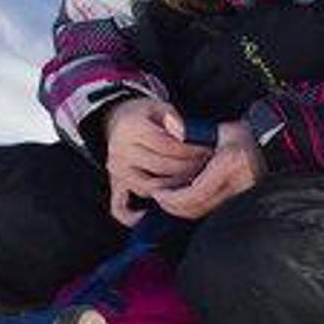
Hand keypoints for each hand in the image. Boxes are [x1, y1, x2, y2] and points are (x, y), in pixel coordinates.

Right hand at [103, 97, 211, 225]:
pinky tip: (150, 215)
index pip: (168, 146)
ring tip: (192, 181)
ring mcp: (116, 171)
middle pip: (162, 168)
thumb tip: (187, 134)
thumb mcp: (159, 108)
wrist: (118, 122)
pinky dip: (133, 216)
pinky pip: (119, 207)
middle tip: (207, 167)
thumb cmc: (145, 116)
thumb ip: (175, 120)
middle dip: (189, 168)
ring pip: (149, 188)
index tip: (208, 151)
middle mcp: (120, 151)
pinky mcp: (114, 184)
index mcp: (131, 128)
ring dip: (174, 188)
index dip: (192, 150)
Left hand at [150, 120, 266, 220]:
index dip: (173, 196)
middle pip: (197, 207)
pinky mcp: (238, 201)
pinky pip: (212, 211)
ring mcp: (239, 196)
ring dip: (182, 209)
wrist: (273, 147)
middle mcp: (235, 184)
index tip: (158, 192)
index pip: (195, 191)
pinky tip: (184, 201)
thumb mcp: (219, 130)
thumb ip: (190, 130)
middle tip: (157, 197)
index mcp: (228, 165)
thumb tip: (169, 123)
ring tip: (167, 199)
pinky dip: (194, 208)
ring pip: (203, 212)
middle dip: (173, 206)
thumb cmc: (245, 136)